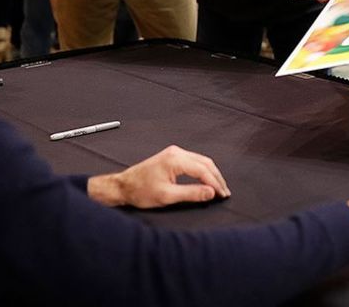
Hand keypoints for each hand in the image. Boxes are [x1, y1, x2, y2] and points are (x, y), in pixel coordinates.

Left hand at [88, 145, 230, 208]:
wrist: (124, 186)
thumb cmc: (141, 191)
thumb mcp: (167, 196)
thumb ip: (191, 193)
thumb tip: (210, 192)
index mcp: (175, 159)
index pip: (203, 170)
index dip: (215, 183)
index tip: (222, 194)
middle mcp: (176, 153)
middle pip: (205, 163)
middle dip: (217, 178)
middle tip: (225, 192)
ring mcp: (174, 153)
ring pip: (201, 161)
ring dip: (211, 174)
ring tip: (219, 188)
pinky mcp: (172, 157)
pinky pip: (194, 161)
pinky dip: (203, 171)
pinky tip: (207, 180)